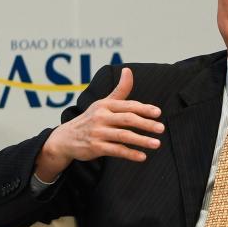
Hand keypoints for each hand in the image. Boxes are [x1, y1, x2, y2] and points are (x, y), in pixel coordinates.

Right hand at [34, 67, 163, 180]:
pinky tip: (143, 157)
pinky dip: (130, 153)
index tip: (158, 113)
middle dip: (146, 124)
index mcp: (105, 105)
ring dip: (141, 140)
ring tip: (157, 144)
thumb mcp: (103, 103)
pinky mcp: (95, 147)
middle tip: (162, 128)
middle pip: (127, 119)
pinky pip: (116, 150)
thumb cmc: (91, 119)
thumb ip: (120, 90)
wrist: (65, 138)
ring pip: (123, 135)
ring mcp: (98, 132)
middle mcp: (101, 117)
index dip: (143, 109)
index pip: (128, 105)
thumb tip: (128, 70)